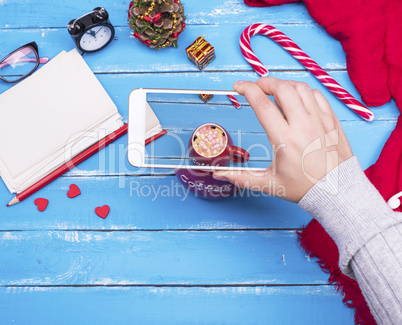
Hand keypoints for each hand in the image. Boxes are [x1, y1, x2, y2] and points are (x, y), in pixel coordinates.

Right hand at [213, 77, 352, 202]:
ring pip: (301, 88)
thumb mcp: (270, 184)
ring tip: (275, 91)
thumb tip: (219, 174)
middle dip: (264, 82)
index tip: (238, 86)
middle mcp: (303, 125)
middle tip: (256, 87)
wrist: (337, 192)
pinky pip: (317, 95)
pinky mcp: (332, 120)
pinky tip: (297, 98)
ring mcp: (320, 120)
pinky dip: (304, 91)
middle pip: (282, 88)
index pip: (262, 104)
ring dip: (284, 84)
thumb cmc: (304, 188)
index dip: (247, 90)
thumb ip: (242, 177)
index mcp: (285, 140)